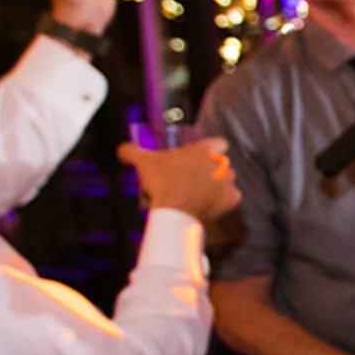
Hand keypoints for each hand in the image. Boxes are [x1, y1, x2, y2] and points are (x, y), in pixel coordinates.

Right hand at [119, 136, 237, 224]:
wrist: (175, 211)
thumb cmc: (161, 183)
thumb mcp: (143, 162)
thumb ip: (131, 151)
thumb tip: (121, 150)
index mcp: (204, 150)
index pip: (220, 143)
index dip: (211, 150)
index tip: (200, 160)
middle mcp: (220, 163)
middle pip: (220, 164)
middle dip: (208, 171)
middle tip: (191, 181)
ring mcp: (228, 181)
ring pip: (226, 180)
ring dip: (216, 185)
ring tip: (198, 194)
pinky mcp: (232, 198)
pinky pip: (232, 197)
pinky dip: (223, 201)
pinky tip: (209, 203)